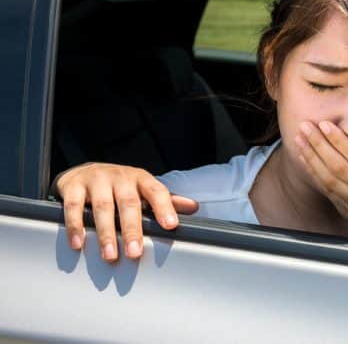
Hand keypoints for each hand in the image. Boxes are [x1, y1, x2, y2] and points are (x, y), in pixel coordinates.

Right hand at [55, 162, 198, 261]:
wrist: (85, 171)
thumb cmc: (120, 186)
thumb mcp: (143, 189)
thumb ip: (166, 200)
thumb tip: (194, 207)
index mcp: (141, 179)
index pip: (157, 191)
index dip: (164, 207)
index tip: (170, 226)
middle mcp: (121, 177)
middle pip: (129, 203)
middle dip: (132, 229)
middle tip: (135, 252)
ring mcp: (97, 179)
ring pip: (102, 207)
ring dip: (106, 233)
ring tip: (110, 255)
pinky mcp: (74, 185)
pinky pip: (74, 207)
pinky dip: (75, 226)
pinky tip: (79, 243)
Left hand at [295, 121, 347, 248]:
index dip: (340, 141)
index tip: (325, 125)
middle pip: (340, 167)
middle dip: (319, 145)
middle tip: (305, 127)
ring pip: (329, 179)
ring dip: (311, 158)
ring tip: (299, 139)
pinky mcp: (347, 211)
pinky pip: (326, 190)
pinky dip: (313, 173)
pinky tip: (304, 158)